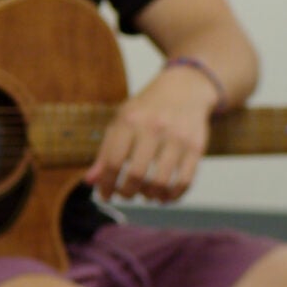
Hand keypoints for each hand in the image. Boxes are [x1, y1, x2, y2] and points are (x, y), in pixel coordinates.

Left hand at [85, 69, 213, 202]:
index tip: (105, 195)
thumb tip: (90, 181)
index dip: (107, 184)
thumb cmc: (146, 110)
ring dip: (150, 196)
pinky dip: (173, 195)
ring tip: (146, 194)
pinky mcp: (196, 147)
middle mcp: (153, 129)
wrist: (184, 89)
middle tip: (126, 194)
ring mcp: (177, 138)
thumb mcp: (120, 121)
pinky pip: (185, 180)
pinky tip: (165, 196)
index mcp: (129, 121)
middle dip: (127, 192)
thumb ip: (105, 152)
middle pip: (136, 174)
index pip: (113, 162)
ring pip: (161, 181)